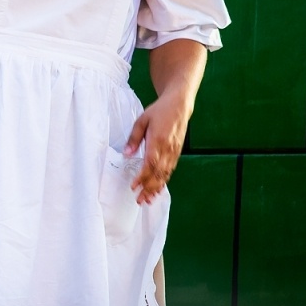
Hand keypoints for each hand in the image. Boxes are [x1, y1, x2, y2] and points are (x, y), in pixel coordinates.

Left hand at [124, 87, 191, 203]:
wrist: (179, 105)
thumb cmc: (159, 111)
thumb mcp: (141, 120)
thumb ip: (134, 138)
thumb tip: (127, 154)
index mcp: (158, 141)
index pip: (150, 164)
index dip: (142, 177)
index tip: (134, 187)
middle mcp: (168, 149)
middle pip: (158, 173)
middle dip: (148, 188)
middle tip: (139, 200)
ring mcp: (174, 152)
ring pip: (165, 174)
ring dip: (156, 188)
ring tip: (148, 200)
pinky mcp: (177, 153)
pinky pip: (170, 170)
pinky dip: (164, 181)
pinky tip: (158, 189)